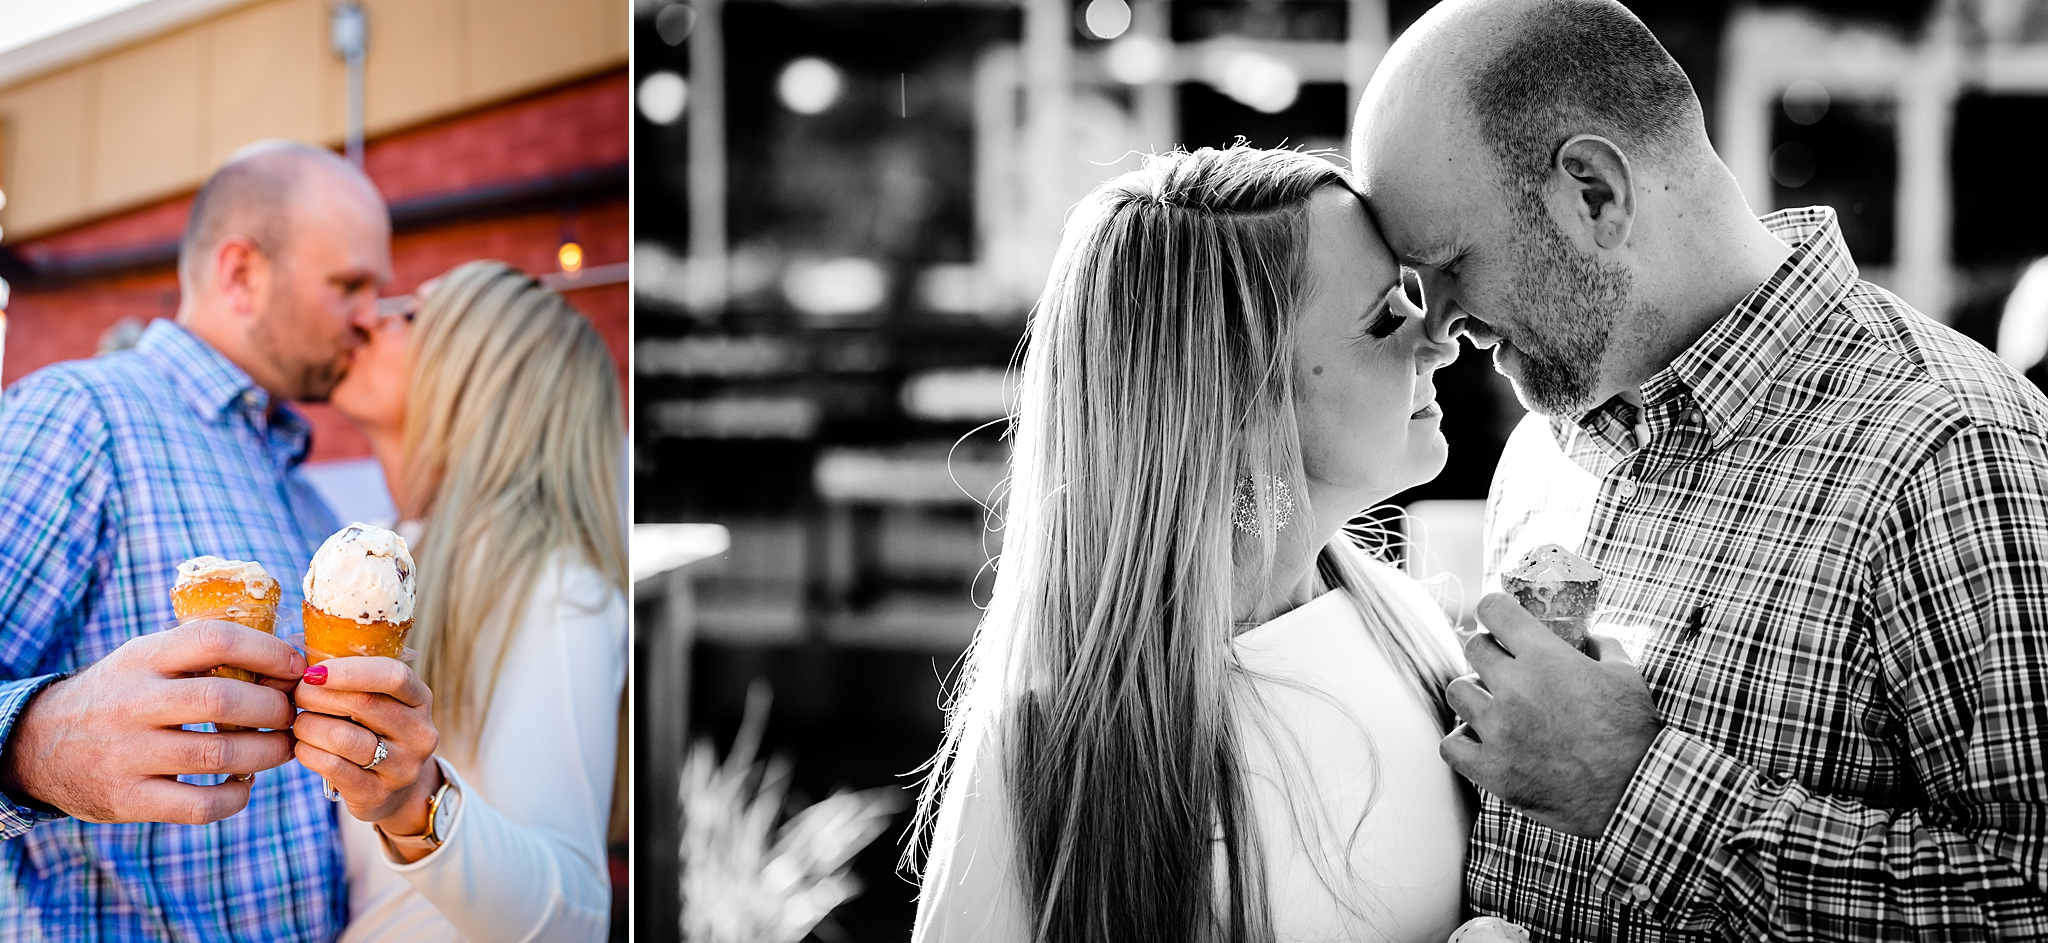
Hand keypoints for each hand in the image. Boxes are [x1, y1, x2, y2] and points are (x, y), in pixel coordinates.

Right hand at [0, 619, 304, 823]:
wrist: (39, 744)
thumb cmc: (121, 694)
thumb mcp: (146, 658)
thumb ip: (201, 653)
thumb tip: (286, 658)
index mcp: (144, 657)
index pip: (216, 640)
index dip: (268, 652)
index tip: (296, 668)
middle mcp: (134, 703)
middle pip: (223, 701)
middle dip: (274, 709)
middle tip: (291, 714)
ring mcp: (128, 753)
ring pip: (219, 755)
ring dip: (268, 752)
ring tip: (282, 746)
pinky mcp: (128, 799)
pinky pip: (200, 805)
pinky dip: (237, 796)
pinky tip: (245, 781)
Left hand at [291, 657, 440, 839]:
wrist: (393, 789)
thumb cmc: (372, 731)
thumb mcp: (377, 702)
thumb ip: (349, 679)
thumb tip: (296, 664)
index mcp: (421, 700)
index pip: (394, 676)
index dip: (350, 670)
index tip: (314, 671)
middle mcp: (420, 734)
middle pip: (363, 704)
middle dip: (318, 695)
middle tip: (298, 695)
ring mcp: (402, 767)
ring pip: (343, 737)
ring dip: (308, 726)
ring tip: (300, 724)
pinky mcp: (378, 794)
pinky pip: (332, 766)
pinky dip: (308, 752)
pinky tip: (304, 747)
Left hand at [1439, 593, 1661, 837]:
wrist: (1635, 792)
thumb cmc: (1633, 733)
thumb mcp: (1626, 675)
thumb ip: (1601, 646)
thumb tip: (1587, 637)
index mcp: (1545, 658)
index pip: (1493, 610)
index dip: (1494, 609)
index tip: (1498, 618)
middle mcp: (1514, 688)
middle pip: (1472, 648)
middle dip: (1488, 651)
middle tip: (1504, 667)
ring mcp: (1499, 730)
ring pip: (1457, 692)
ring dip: (1473, 694)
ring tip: (1493, 706)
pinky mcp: (1492, 769)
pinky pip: (1450, 745)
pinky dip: (1462, 741)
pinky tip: (1481, 742)